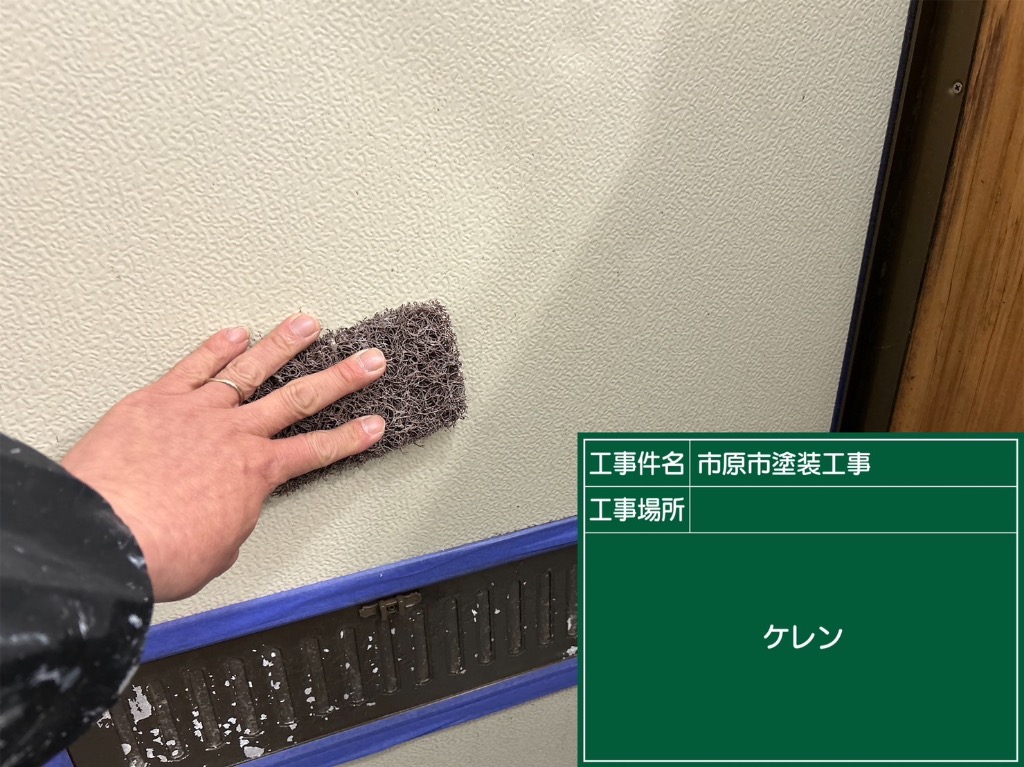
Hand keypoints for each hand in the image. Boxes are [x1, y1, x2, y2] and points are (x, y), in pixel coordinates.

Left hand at [60, 313, 386, 601]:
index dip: (351, 438)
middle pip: (300, 398)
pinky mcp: (157, 400)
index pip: (317, 450)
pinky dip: (216, 348)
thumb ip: (236, 521)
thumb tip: (231, 512)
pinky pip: (193, 366)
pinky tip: (235, 333)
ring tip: (307, 323)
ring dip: (284, 344)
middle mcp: (236, 434)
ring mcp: (198, 411)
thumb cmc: (160, 553)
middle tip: (369, 361)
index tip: (375, 423)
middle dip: (341, 379)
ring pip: (252, 369)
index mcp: (257, 474)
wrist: (106, 536)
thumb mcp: (218, 551)